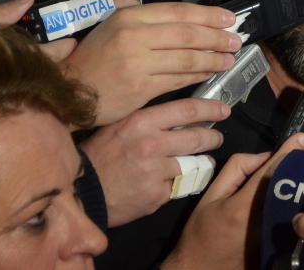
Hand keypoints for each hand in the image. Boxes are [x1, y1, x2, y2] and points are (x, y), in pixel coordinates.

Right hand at [60, 2, 241, 124]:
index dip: (207, 15)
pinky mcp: (140, 88)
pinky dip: (197, 75)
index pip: (177, 11)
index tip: (228, 18)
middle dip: (216, 37)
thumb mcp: (113, 27)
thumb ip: (146, 23)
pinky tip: (209, 73)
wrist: (66, 89)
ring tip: (229, 58)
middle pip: (187, 34)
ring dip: (212, 58)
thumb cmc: (92, 58)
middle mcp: (133, 37)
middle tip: (236, 40)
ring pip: (186, 58)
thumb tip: (187, 22)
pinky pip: (177, 80)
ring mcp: (137, 63)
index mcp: (128, 17)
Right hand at [80, 97, 228, 226]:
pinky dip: (177, 184)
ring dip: (202, 163)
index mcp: (142, 122)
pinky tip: (170, 182)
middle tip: (218, 138)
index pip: (187, 110)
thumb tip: (177, 116)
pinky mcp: (157, 195)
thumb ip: (148, 121)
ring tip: (203, 161)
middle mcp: (152, 144)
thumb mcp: (119, 126)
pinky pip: (177, 187)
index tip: (223, 110)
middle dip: (214, 138)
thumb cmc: (98, 156)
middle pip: (198, 138)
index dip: (211, 109)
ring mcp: (156, 171)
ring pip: (193, 164)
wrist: (80, 192)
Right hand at [162, 133, 303, 269]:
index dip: (288, 151)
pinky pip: (293, 216)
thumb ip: (236, 170)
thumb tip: (263, 157)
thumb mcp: (211, 195)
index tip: (301, 136)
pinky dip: (302, 198)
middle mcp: (262, 221)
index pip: (272, 171)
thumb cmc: (201, 233)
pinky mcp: (277, 245)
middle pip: (290, 184)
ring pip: (296, 200)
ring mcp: (272, 235)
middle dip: (303, 160)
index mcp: (243, 207)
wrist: (199, 269)